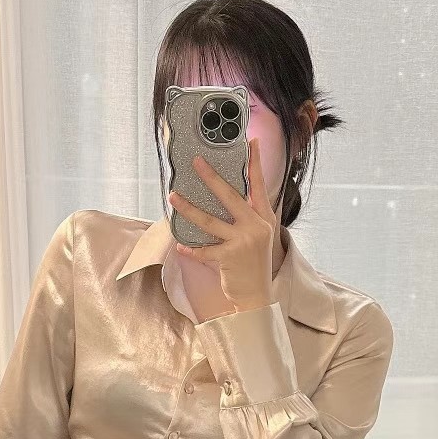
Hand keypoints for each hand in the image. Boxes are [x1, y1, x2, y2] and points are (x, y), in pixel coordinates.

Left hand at [167, 136, 275, 312]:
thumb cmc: (252, 265)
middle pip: (230, 196)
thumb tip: (223, 198)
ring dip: (188, 209)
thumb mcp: (257, 237)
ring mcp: (243, 241)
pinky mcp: (230, 257)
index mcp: (264, 218)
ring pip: (209, 221)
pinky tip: (180, 245)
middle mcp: (256, 226)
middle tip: (196, 162)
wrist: (256, 295)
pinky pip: (203, 250)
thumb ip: (247, 218)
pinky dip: (191, 248)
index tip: (249, 142)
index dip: (254, 163)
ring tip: (173, 197)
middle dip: (211, 177)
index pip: (259, 185)